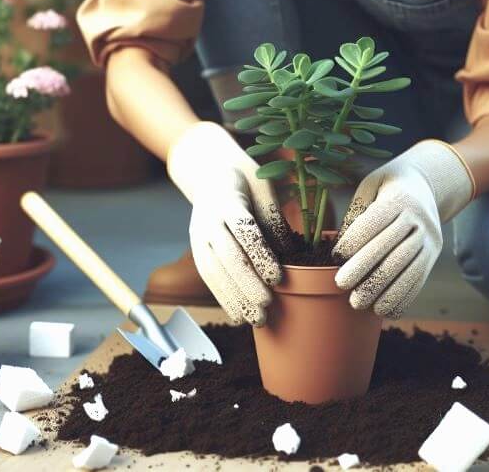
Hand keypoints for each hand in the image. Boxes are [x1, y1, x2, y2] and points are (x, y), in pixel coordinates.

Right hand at [167, 121, 292, 326]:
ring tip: (254, 319)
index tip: (277, 278)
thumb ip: (273, 216)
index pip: (243, 232)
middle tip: (267, 307)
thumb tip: (291, 251)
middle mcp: (207, 220)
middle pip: (226, 257)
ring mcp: (198, 236)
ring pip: (213, 271)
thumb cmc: (245, 178)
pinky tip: (238, 315)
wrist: (209, 170)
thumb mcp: (263, 187)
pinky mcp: (197, 249)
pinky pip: (208, 276)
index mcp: (227, 201)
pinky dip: (223, 298)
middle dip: (246, 285)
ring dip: (234, 298)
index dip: (260, 256)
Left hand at [331, 139, 475, 318]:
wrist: (427, 184)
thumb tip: (341, 244)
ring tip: (359, 304)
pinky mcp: (433, 254)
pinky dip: (403, 298)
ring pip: (407, 269)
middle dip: (364, 270)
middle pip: (390, 249)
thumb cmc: (388, 186)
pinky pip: (419, 280)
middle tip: (341, 285)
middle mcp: (418, 220)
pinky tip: (385, 311)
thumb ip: (357, 210)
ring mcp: (429, 239)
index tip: (335, 256)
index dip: (354, 241)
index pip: (374, 223)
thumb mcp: (371, 185)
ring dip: (383, 291)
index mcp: (400, 199)